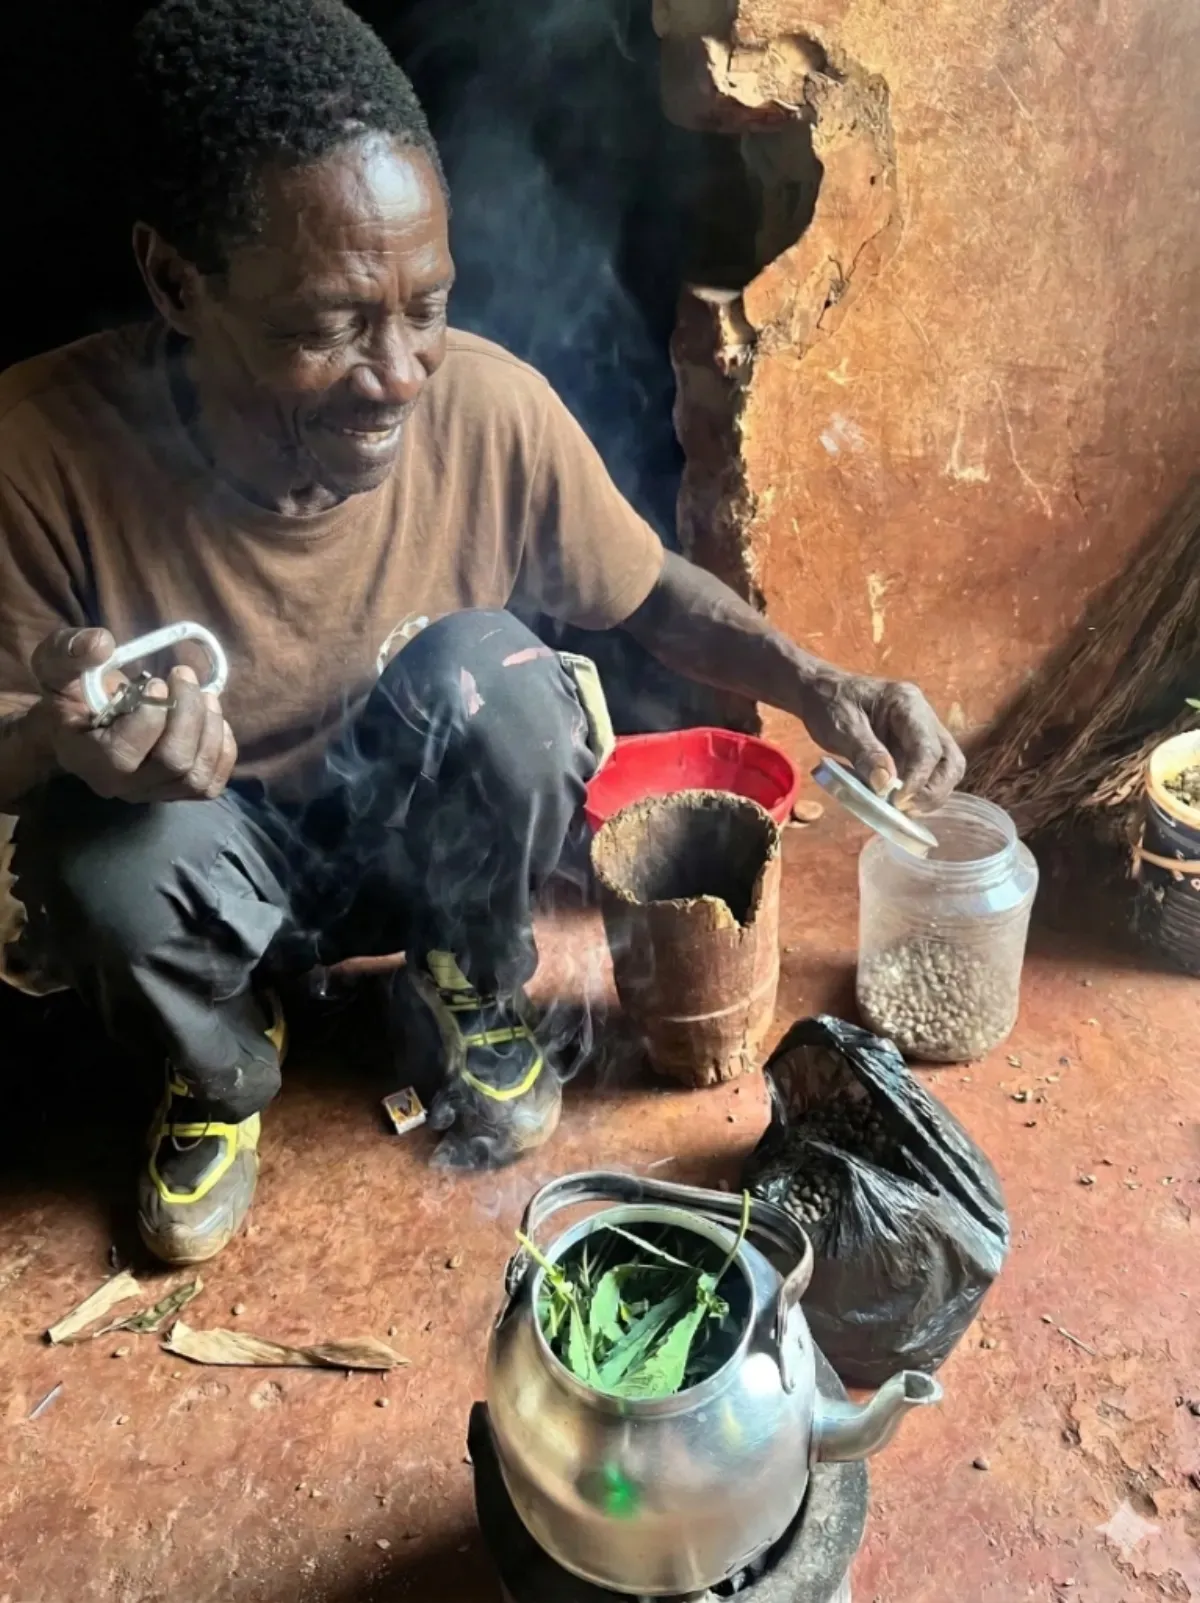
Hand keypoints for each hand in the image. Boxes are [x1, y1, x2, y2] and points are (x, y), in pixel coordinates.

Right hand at [29, 627, 236, 802]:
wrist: (85, 720)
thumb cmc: (72, 691)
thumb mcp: (57, 663)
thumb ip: (70, 651)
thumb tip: (103, 643)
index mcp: (83, 757)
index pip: (123, 753)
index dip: (150, 714)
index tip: (156, 681)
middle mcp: (119, 785)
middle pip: (172, 762)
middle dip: (189, 714)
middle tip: (184, 676)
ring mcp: (151, 792)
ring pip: (196, 774)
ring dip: (209, 727)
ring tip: (204, 694)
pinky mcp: (177, 791)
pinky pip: (211, 783)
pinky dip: (222, 748)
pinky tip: (213, 719)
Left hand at [802, 671, 964, 811]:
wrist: (820, 692)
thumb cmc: (828, 702)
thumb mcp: (841, 725)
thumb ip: (865, 753)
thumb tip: (885, 785)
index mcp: (907, 703)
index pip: (928, 747)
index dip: (918, 778)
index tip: (897, 801)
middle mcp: (924, 718)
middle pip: (950, 760)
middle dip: (934, 790)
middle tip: (904, 809)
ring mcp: (922, 735)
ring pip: (946, 770)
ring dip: (930, 795)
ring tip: (901, 810)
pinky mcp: (913, 751)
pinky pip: (929, 776)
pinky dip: (919, 794)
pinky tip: (899, 805)